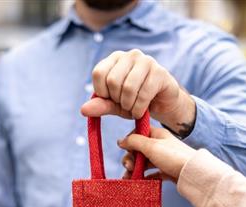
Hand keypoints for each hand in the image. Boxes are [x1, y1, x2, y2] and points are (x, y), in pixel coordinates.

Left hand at [80, 49, 195, 136]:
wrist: (162, 105)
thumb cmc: (135, 102)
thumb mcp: (114, 105)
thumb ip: (100, 105)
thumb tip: (83, 110)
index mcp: (115, 59)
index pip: (98, 73)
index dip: (102, 93)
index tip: (111, 99)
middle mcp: (131, 55)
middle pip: (112, 81)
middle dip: (117, 100)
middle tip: (125, 105)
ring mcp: (146, 61)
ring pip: (128, 88)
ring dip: (129, 106)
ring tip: (133, 108)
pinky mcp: (160, 72)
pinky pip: (142, 95)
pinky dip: (139, 109)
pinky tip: (142, 111)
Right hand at [118, 126, 195, 181]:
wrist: (191, 173)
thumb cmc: (172, 156)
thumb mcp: (150, 145)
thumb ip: (134, 142)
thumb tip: (120, 141)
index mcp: (157, 134)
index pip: (139, 133)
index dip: (130, 141)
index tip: (124, 149)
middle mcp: (159, 145)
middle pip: (139, 150)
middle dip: (130, 159)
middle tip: (129, 167)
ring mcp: (163, 159)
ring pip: (144, 163)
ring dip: (135, 170)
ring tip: (130, 178)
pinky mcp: (166, 171)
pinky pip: (151, 174)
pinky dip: (144, 177)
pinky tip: (140, 182)